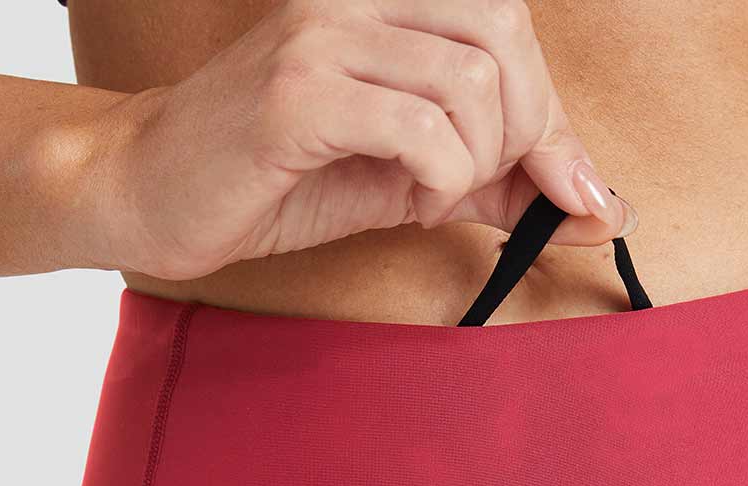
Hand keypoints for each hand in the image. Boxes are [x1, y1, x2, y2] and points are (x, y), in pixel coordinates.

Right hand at [85, 0, 637, 279]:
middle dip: (526, 132)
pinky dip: (442, 180)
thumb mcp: (409, 176)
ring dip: (477, 163)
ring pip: (472, 83)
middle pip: (505, 34)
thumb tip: (596, 204)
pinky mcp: (299, 95)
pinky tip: (411, 200)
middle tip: (484, 185)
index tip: (564, 187)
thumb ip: (495, 178)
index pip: (508, 22)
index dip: (552, 112)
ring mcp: (325, 38)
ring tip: (433, 195)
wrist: (152, 190)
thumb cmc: (278, 179)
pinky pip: (421, 129)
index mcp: (385, 2)